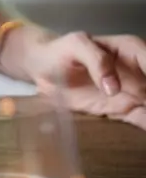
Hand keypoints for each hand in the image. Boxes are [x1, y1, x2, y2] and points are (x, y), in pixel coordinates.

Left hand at [29, 32, 145, 127]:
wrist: (42, 68)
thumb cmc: (60, 50)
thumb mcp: (75, 45)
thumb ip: (96, 60)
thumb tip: (114, 87)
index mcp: (132, 51)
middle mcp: (140, 72)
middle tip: (145, 108)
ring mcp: (134, 92)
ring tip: (144, 118)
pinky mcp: (123, 109)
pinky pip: (143, 120)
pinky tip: (143, 132)